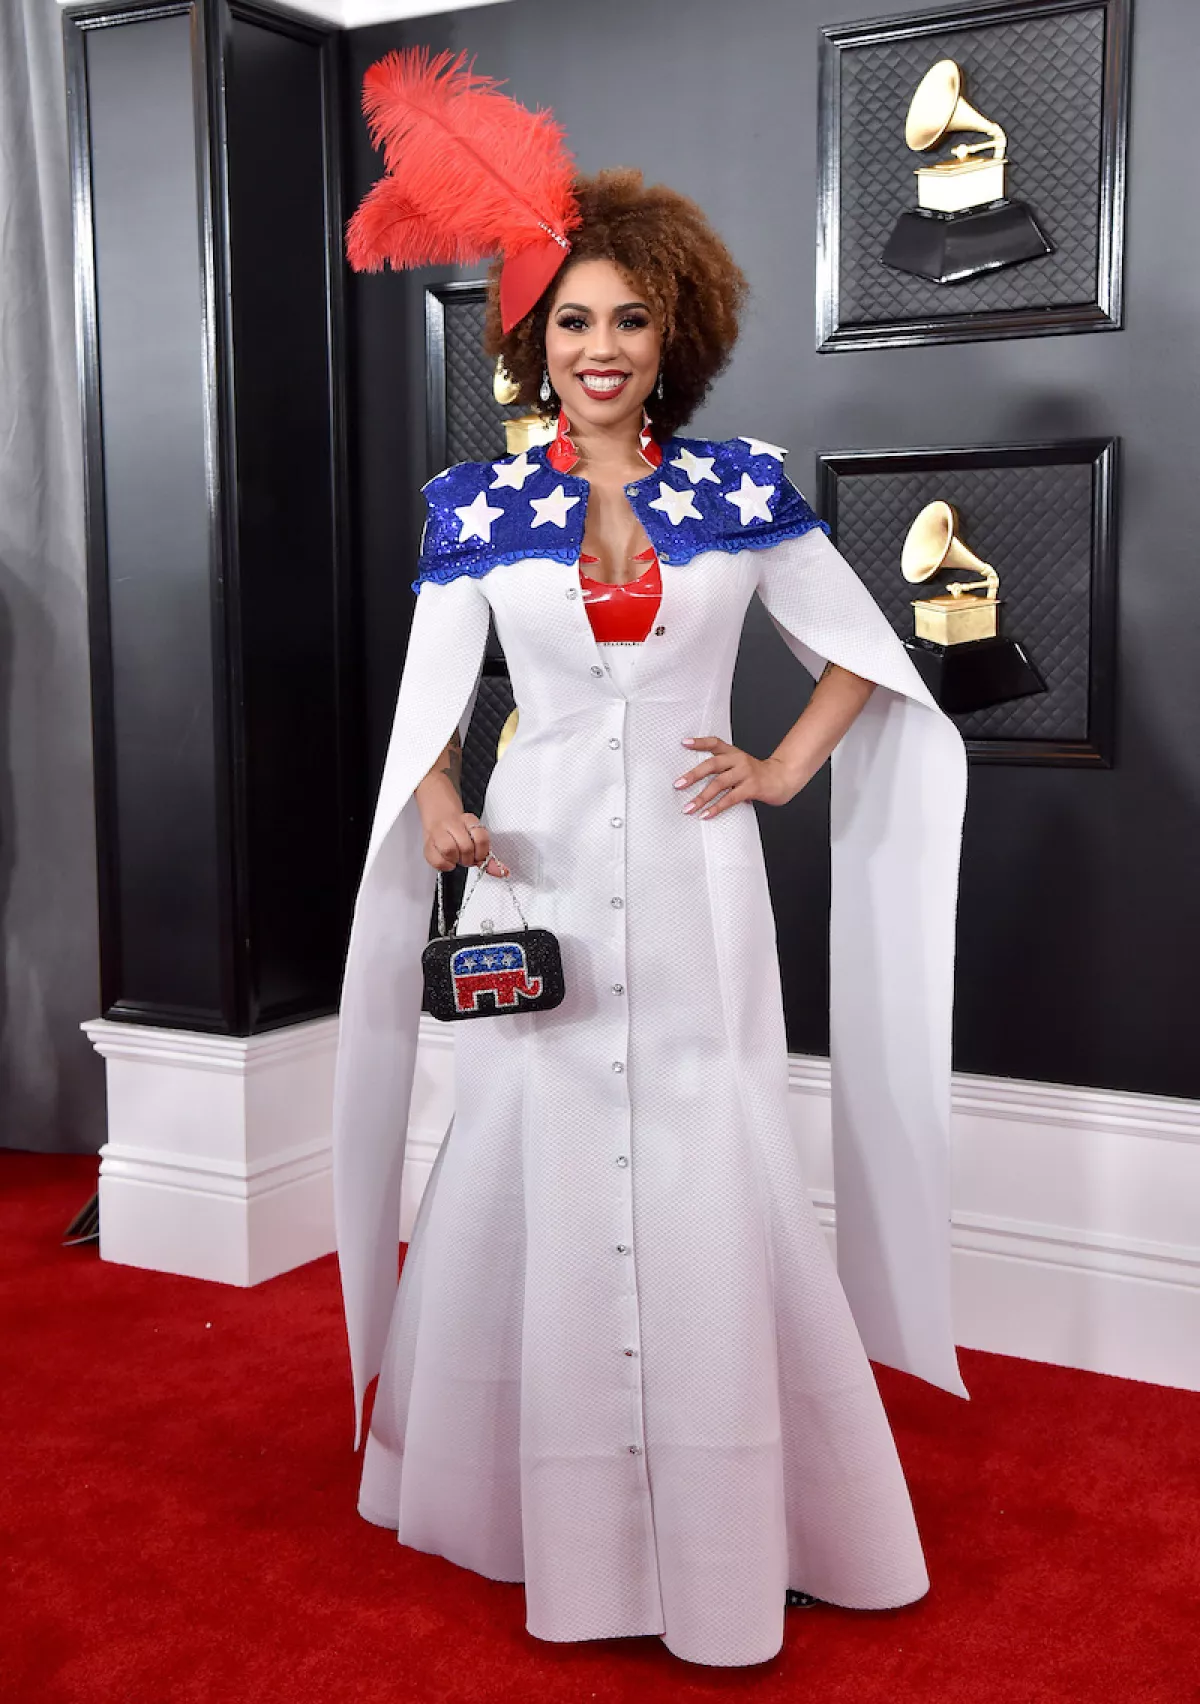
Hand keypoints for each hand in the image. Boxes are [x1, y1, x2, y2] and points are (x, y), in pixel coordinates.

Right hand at [421, 811, 509, 875]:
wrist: (439, 814)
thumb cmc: (460, 832)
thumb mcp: (476, 839)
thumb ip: (489, 857)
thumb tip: (502, 871)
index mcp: (469, 820)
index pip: (481, 837)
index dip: (482, 852)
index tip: (480, 855)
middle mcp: (452, 823)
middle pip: (466, 846)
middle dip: (469, 858)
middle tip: (467, 858)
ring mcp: (438, 832)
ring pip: (449, 850)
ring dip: (456, 860)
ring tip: (457, 859)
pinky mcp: (427, 844)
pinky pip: (437, 860)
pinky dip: (445, 865)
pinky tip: (448, 862)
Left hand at [673, 736, 796, 817]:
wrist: (783, 778)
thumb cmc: (758, 775)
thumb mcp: (740, 766)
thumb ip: (724, 770)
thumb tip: (697, 781)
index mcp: (734, 753)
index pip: (715, 743)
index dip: (699, 742)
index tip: (684, 743)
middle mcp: (738, 760)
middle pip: (712, 764)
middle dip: (693, 775)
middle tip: (678, 784)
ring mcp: (745, 773)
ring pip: (719, 784)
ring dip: (701, 797)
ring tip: (689, 807)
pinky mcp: (751, 787)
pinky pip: (730, 798)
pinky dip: (716, 808)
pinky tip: (706, 814)